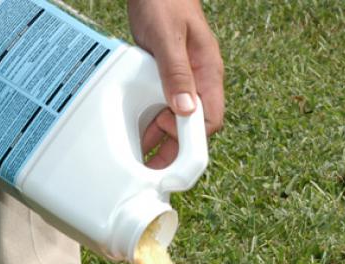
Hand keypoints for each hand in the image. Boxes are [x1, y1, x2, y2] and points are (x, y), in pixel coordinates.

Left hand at [127, 0, 223, 168]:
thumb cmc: (165, 4)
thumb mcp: (169, 39)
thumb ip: (176, 73)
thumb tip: (185, 110)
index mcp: (208, 74)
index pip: (209, 121)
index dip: (192, 143)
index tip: (173, 161)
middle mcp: (199, 81)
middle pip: (192, 126)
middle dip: (174, 148)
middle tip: (151, 167)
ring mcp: (183, 80)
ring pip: (176, 119)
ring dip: (159, 136)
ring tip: (139, 156)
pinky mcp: (166, 78)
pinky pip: (162, 106)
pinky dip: (150, 119)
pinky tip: (135, 130)